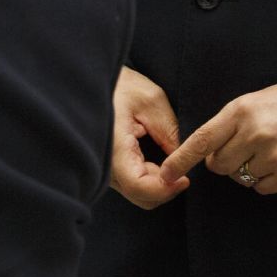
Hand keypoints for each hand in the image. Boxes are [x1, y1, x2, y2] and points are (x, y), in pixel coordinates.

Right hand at [109, 66, 190, 209]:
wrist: (91, 81)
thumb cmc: (120, 84)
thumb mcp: (151, 101)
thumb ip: (170, 132)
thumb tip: (184, 161)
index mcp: (114, 149)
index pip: (139, 186)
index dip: (165, 189)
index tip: (185, 178)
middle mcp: (104, 166)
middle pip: (140, 195)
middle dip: (165, 186)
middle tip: (183, 165)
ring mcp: (104, 170)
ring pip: (137, 193)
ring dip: (157, 182)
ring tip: (168, 156)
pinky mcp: (108, 169)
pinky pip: (131, 184)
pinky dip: (148, 178)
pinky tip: (155, 159)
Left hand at [160, 81, 276, 194]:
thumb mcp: (254, 101)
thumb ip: (229, 124)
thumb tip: (206, 153)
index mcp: (242, 111)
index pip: (203, 139)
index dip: (182, 159)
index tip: (166, 173)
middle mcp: (256, 134)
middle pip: (219, 165)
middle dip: (224, 160)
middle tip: (241, 147)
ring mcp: (274, 156)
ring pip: (241, 178)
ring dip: (248, 169)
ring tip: (267, 149)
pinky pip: (262, 187)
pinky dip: (266, 178)